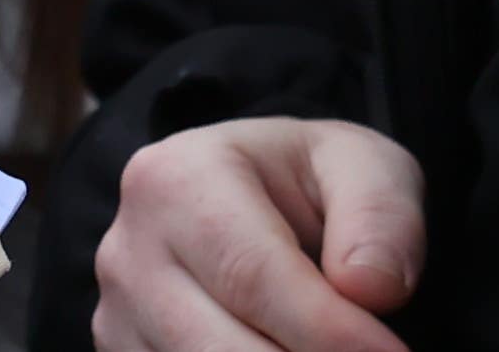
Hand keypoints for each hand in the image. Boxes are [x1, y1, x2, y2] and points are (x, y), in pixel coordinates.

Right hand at [94, 118, 426, 351]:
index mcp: (178, 179)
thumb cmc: (309, 184)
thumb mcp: (362, 165)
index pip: (254, 277)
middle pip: (219, 349)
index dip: (331, 332)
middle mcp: (130, 251)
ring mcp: (118, 317)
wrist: (255, 201)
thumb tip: (370, 288)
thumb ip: (379, 214)